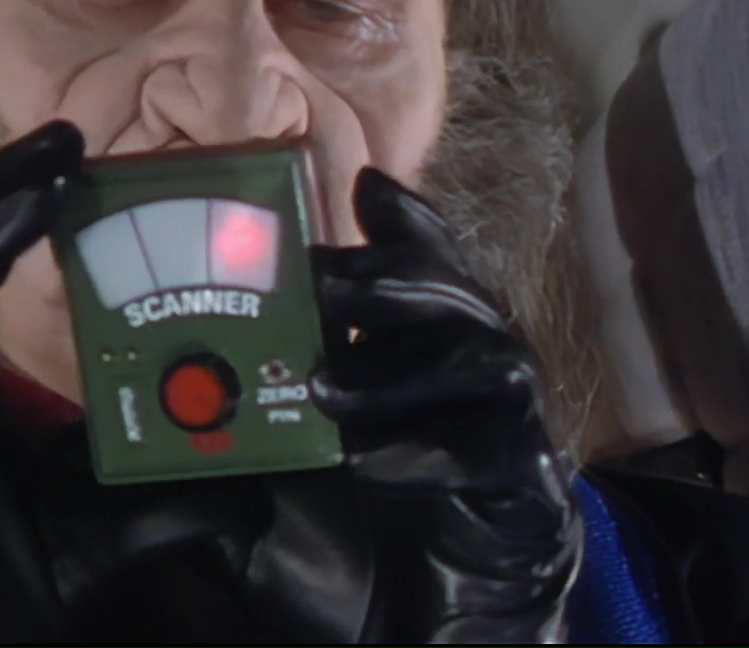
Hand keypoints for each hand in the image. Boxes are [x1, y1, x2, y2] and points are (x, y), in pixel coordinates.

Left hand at [308, 167, 581, 642]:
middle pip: (450, 291)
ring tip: (322, 393)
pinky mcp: (524, 469)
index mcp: (440, 317)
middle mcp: (484, 346)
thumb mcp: (336, 395)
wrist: (454, 561)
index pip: (431, 250)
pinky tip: (366, 465)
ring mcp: (513, 406)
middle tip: (322, 286)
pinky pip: (479, 451)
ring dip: (389, 374)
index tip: (363, 187)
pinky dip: (420, 456)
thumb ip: (306, 348)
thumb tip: (225, 317)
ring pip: (471, 362)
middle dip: (386, 282)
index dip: (406, 217)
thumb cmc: (388, 458)